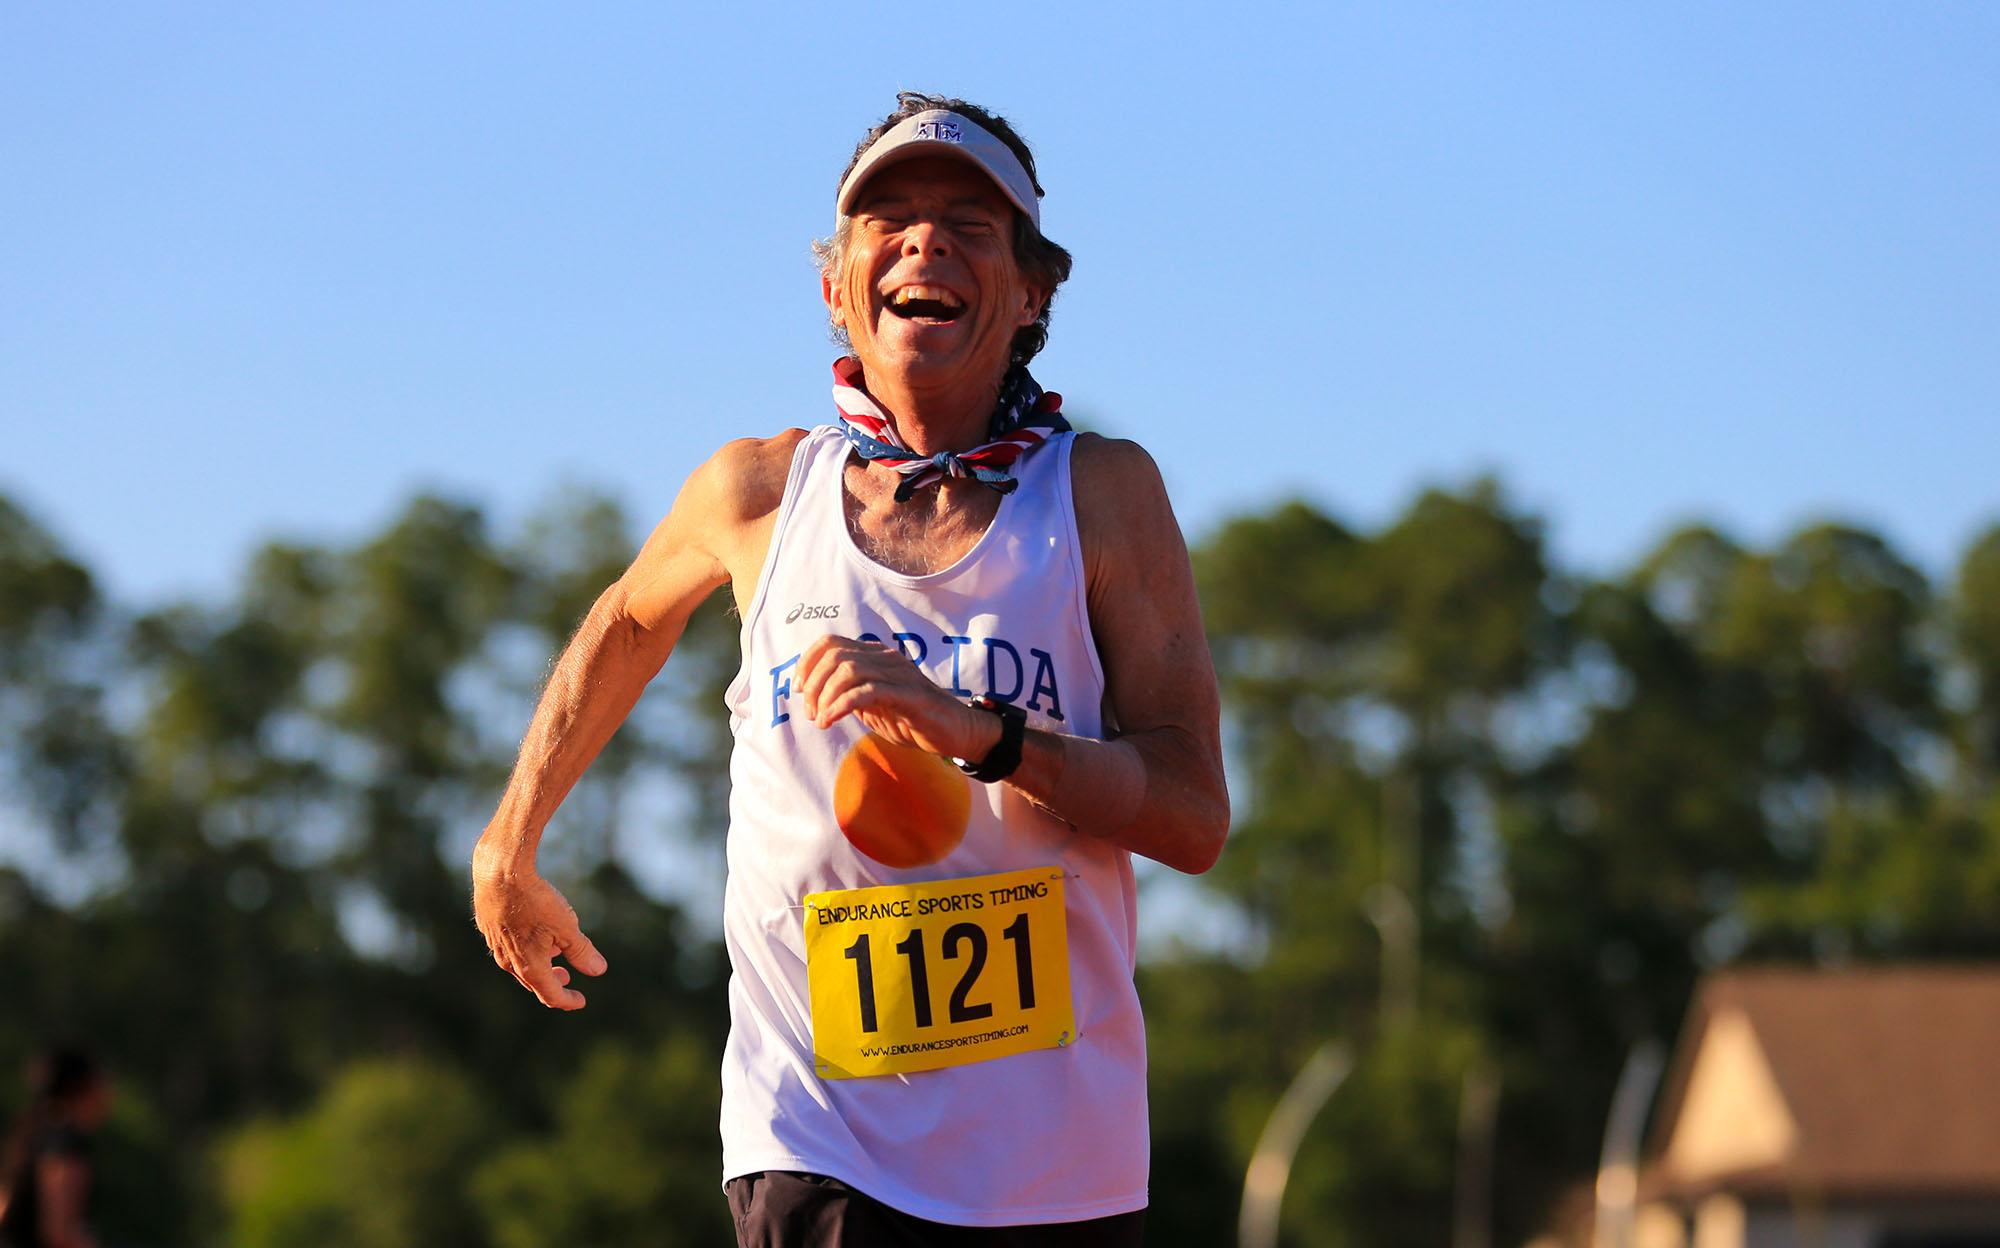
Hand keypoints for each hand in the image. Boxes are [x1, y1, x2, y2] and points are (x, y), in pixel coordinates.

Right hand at [472, 859, 607, 1009]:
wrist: (500, 873)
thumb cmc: (536, 901)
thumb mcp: (567, 927)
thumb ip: (582, 952)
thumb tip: (598, 971)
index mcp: (530, 966)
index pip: (550, 995)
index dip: (568, 1001)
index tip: (581, 1001)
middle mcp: (509, 961)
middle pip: (533, 982)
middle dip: (553, 983)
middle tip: (567, 979)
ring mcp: (496, 945)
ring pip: (518, 965)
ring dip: (538, 965)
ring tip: (554, 953)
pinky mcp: (489, 927)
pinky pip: (508, 946)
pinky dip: (524, 947)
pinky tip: (534, 932)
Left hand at [795, 635, 995, 761]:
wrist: (954, 733)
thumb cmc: (912, 719)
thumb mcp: (872, 705)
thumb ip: (849, 694)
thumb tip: (815, 695)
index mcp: (876, 656)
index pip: (831, 643)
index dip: (807, 663)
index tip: (798, 689)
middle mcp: (886, 658)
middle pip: (835, 655)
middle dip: (813, 685)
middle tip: (811, 713)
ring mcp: (899, 674)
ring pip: (848, 670)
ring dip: (825, 696)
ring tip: (820, 719)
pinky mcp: (910, 695)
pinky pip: (868, 691)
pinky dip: (841, 705)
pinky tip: (831, 720)